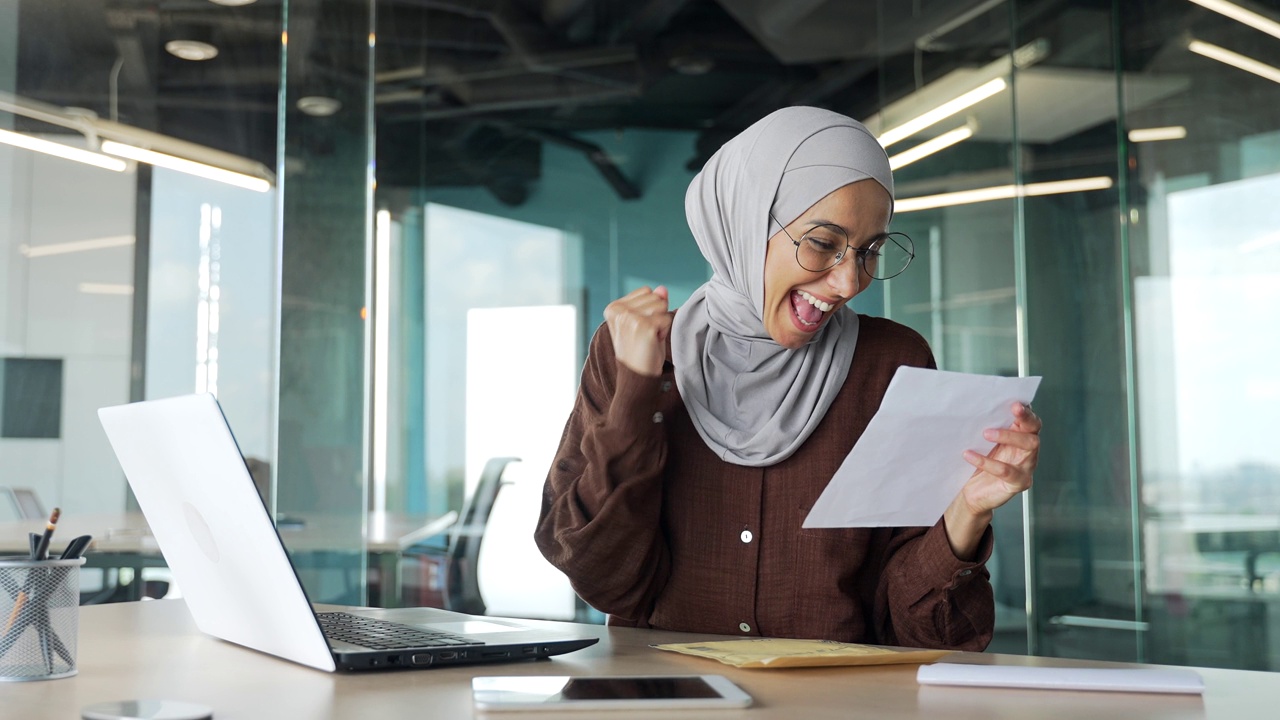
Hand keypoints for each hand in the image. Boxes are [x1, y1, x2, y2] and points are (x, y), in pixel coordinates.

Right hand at [604, 286, 672, 376]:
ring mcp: (630, 317)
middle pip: (656, 297)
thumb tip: (662, 288)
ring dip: (660, 323)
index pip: (646, 291)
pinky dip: (664, 331)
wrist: (636, 377)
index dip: (649, 310)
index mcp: (614, 307)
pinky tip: (652, 342)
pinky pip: (667, 318)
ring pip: (662, 305)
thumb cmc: (640, 350)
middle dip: (656, 316)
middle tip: (645, 335)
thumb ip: (652, 303)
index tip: (640, 328)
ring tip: (648, 338)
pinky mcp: (643, 326)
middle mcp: (619, 311)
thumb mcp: (644, 321)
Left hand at [943, 402, 1041, 558]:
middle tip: (1012, 410)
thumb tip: (980, 407)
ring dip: (1008, 436)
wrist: (973, 493)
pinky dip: (986, 462)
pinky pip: (1005, 471)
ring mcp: (1026, 468)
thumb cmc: (980, 466)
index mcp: (1021, 439)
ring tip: (986, 433)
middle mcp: (1028, 452)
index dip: (1027, 412)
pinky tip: (970, 455)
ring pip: (1029, 447)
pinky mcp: (1018, 483)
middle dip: (1025, 420)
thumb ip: (989, 428)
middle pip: (1034, 432)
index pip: (1031, 422)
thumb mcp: (984, 444)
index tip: (1016, 403)